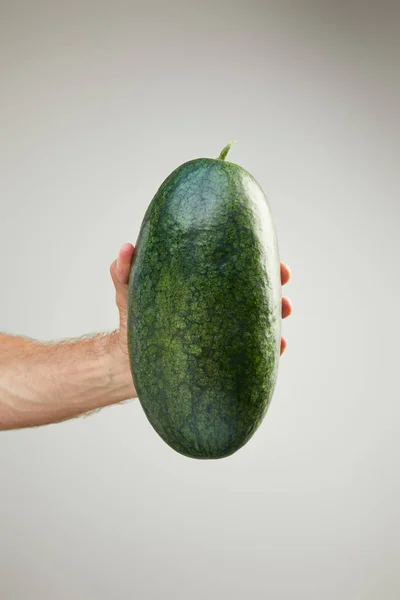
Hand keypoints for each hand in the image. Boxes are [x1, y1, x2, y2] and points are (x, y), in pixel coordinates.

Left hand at [110, 244, 291, 356]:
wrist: (127, 361)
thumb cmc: (132, 318)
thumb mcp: (128, 291)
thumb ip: (124, 270)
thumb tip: (127, 248)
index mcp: (201, 286)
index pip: (232, 267)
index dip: (254, 258)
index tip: (270, 254)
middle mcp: (215, 307)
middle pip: (252, 291)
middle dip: (274, 285)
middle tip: (283, 282)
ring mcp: (220, 334)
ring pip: (257, 322)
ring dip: (276, 316)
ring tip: (284, 313)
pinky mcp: (219, 360)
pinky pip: (249, 355)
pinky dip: (268, 351)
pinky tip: (279, 346)